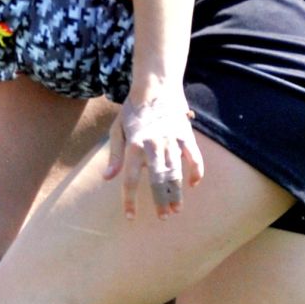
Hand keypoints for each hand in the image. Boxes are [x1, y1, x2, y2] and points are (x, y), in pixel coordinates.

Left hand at [104, 87, 203, 218]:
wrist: (155, 86)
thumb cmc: (133, 110)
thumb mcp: (117, 129)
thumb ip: (114, 155)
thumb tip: (108, 178)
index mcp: (134, 146)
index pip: (131, 180)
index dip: (130, 201)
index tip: (131, 217)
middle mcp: (154, 146)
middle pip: (158, 181)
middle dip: (161, 201)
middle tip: (163, 217)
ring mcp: (172, 141)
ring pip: (176, 173)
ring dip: (177, 193)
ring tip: (176, 209)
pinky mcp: (185, 136)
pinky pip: (194, 158)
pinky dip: (196, 172)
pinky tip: (194, 184)